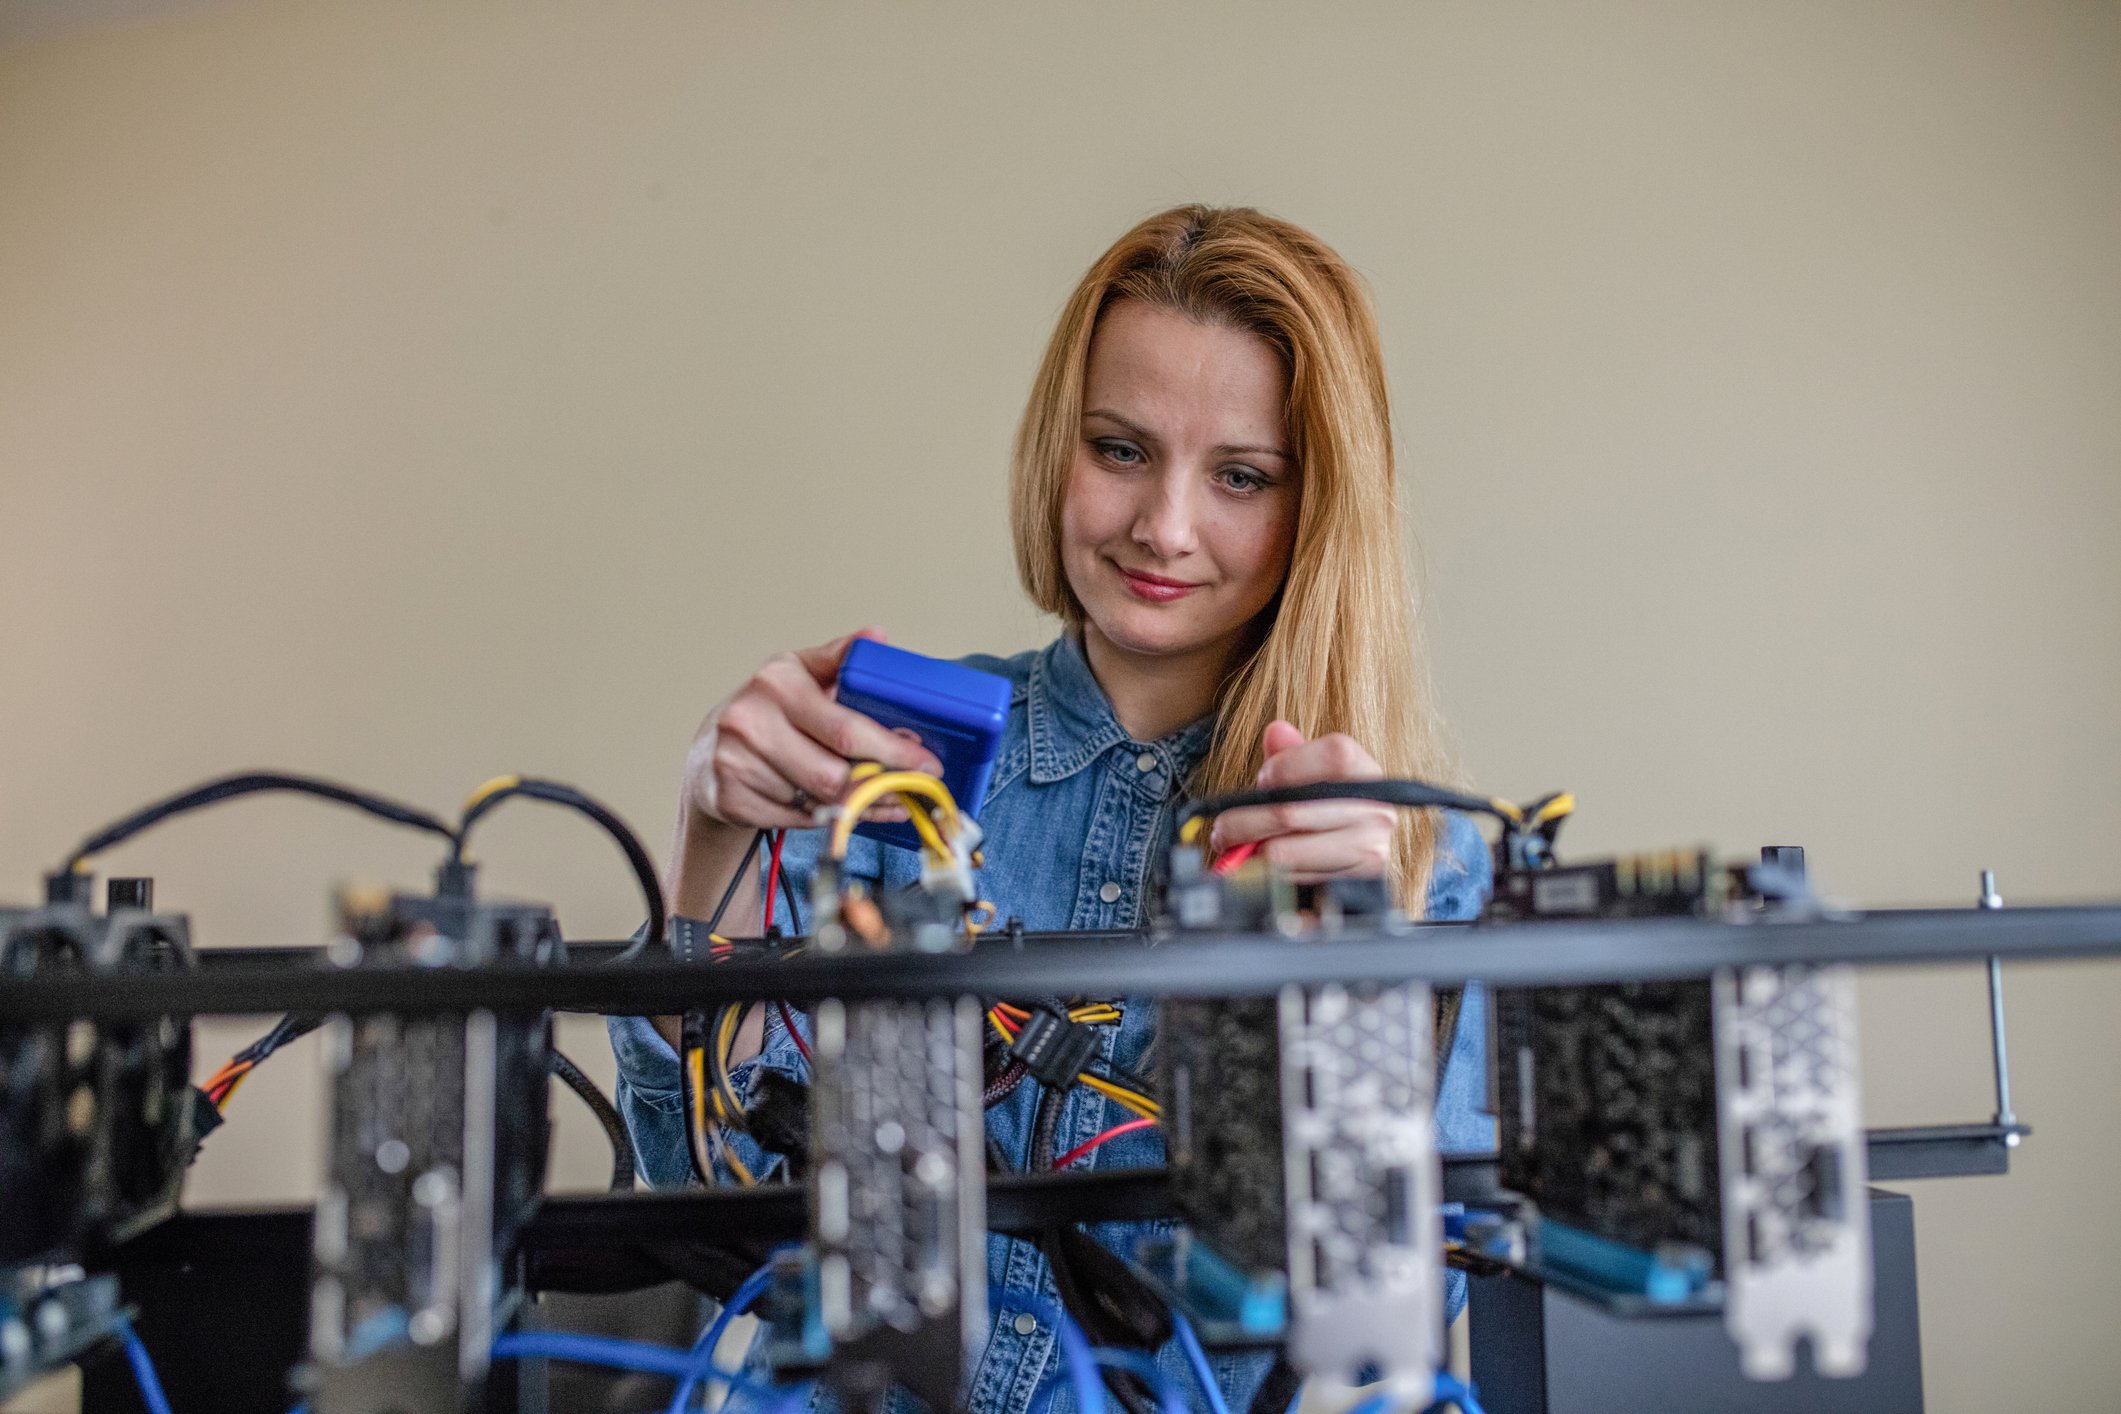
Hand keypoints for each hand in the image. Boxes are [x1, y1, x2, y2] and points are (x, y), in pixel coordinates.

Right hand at [681, 629, 941, 832]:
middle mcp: (750, 720)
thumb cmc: (767, 711)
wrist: (707, 754)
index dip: (893, 751)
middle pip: (834, 775)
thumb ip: (840, 657)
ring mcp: (736, 762)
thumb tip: (878, 637)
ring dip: (856, 805)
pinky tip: (833, 807)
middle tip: (908, 789)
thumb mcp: (799, 673)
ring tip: (874, 797)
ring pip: (818, 802)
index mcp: (777, 683)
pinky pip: (797, 819)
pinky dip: (823, 818)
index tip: (926, 764)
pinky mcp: (730, 798)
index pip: (847, 729)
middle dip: (878, 786)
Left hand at [1206, 721, 1395, 879]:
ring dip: (1249, 851)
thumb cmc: (1326, 809)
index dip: (1289, 764)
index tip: (1263, 778)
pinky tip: (1263, 866)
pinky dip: (1268, 875)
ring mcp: (1369, 851)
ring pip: (1283, 851)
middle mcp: (1377, 812)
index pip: (1335, 755)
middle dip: (1244, 819)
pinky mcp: (1351, 885)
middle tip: (1223, 827)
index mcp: (1368, 773)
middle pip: (1293, 811)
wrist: (1353, 857)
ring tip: (1235, 848)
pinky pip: (1289, 880)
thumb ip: (1291, 753)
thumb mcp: (1310, 775)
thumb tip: (1276, 732)